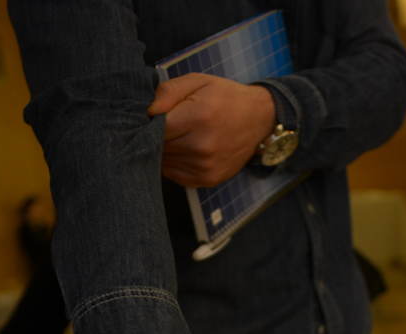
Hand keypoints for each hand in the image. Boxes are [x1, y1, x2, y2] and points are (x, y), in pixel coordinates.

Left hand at [148, 73, 277, 187]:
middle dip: (157, 134)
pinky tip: (187, 148)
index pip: (155, 127)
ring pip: (163, 161)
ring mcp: (205, 167)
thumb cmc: (225, 97)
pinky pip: (173, 173)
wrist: (259, 118)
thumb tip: (146, 110)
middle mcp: (202, 147)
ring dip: (165, 149)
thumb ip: (168, 91)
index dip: (150, 121)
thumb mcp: (198, 81)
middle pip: (157, 146)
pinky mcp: (207, 180)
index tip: (155, 115)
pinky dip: (174, 162)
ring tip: (182, 134)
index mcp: (199, 117)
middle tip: (171, 122)